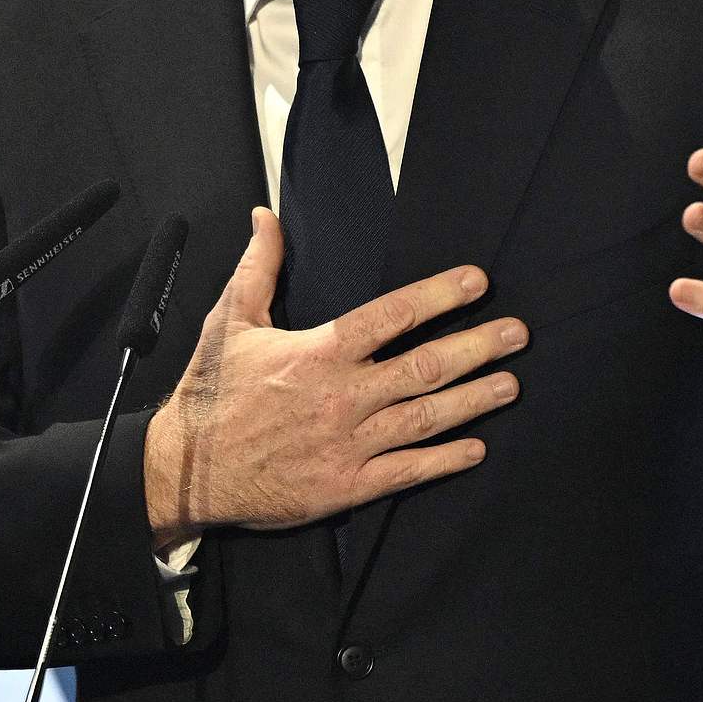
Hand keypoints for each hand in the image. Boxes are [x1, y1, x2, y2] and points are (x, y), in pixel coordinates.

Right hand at [143, 207, 525, 547]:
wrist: (185, 469)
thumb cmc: (210, 392)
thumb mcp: (229, 320)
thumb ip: (258, 266)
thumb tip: (265, 216)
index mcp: (319, 352)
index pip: (392, 315)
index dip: (439, 296)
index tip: (477, 281)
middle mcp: (342, 396)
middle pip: (424, 366)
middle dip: (477, 347)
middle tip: (518, 334)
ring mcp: (348, 443)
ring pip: (425, 417)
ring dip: (473, 400)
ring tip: (511, 384)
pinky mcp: (346, 485)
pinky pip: (406, 471)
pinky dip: (444, 461)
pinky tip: (476, 449)